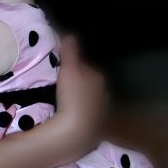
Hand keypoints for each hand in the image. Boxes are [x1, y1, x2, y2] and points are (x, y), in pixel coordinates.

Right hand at [52, 36, 107, 159]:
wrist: (76, 132)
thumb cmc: (72, 96)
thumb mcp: (69, 69)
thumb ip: (70, 51)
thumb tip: (70, 35)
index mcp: (99, 78)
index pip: (86, 68)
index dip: (74, 69)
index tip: (61, 73)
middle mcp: (105, 94)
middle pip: (90, 86)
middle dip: (80, 86)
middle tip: (63, 90)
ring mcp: (103, 113)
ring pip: (91, 102)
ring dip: (82, 102)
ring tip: (66, 106)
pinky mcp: (98, 130)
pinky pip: (89, 119)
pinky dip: (82, 118)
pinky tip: (72, 121)